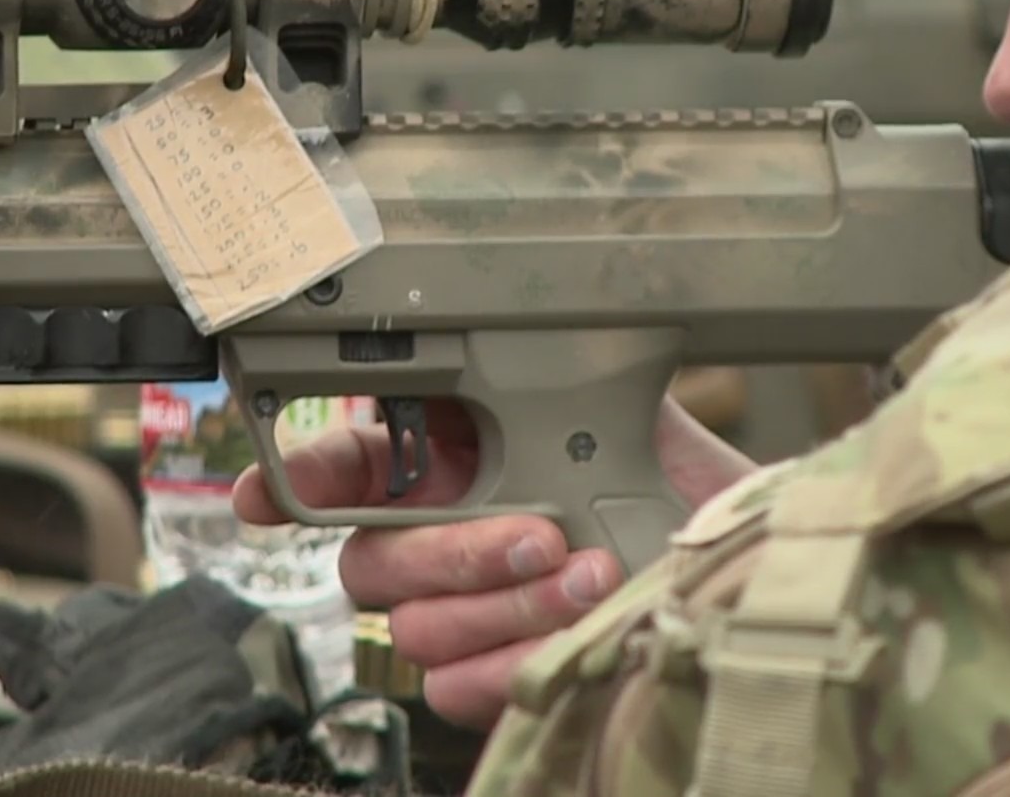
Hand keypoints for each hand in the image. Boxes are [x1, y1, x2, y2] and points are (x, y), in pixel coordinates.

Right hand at [231, 395, 754, 729]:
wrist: (740, 556)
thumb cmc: (680, 479)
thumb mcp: (612, 404)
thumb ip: (532, 370)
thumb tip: (467, 320)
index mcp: (450, 467)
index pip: (344, 475)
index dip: (298, 479)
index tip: (269, 492)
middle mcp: (442, 544)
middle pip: (371, 565)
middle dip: (456, 549)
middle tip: (540, 532)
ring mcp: (464, 619)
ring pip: (417, 630)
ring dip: (506, 604)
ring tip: (593, 570)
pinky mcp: (496, 680)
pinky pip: (457, 688)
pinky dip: (515, 658)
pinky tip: (576, 626)